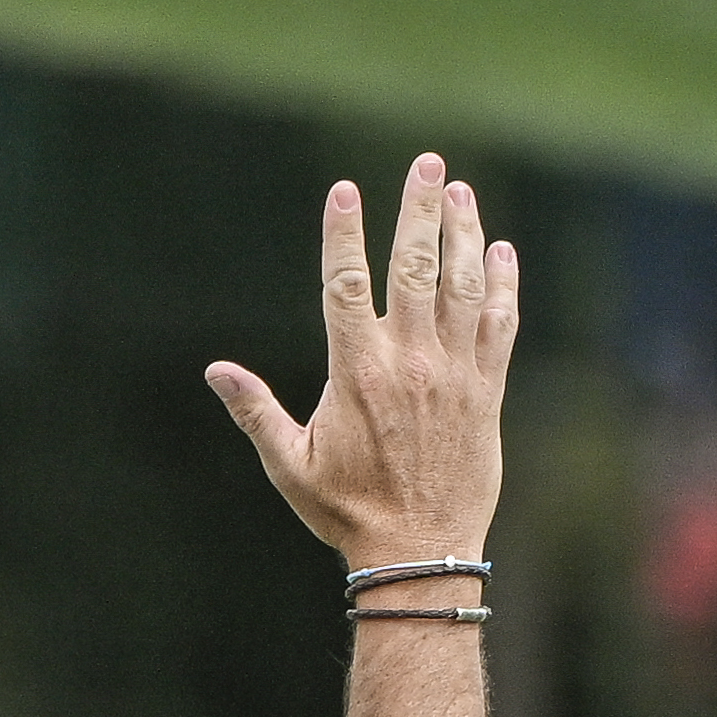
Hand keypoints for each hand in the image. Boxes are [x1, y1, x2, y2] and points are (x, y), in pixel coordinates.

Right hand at [204, 157, 519, 571]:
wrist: (419, 553)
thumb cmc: (348, 512)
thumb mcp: (289, 464)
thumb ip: (255, 411)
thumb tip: (215, 372)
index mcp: (356, 372)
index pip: (345, 284)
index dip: (345, 233)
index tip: (346, 190)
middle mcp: (409, 361)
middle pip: (415, 266)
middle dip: (420, 210)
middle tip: (427, 163)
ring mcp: (454, 373)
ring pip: (462, 285)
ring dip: (464, 234)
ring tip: (460, 194)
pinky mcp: (487, 391)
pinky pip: (499, 324)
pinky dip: (501, 285)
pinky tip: (500, 253)